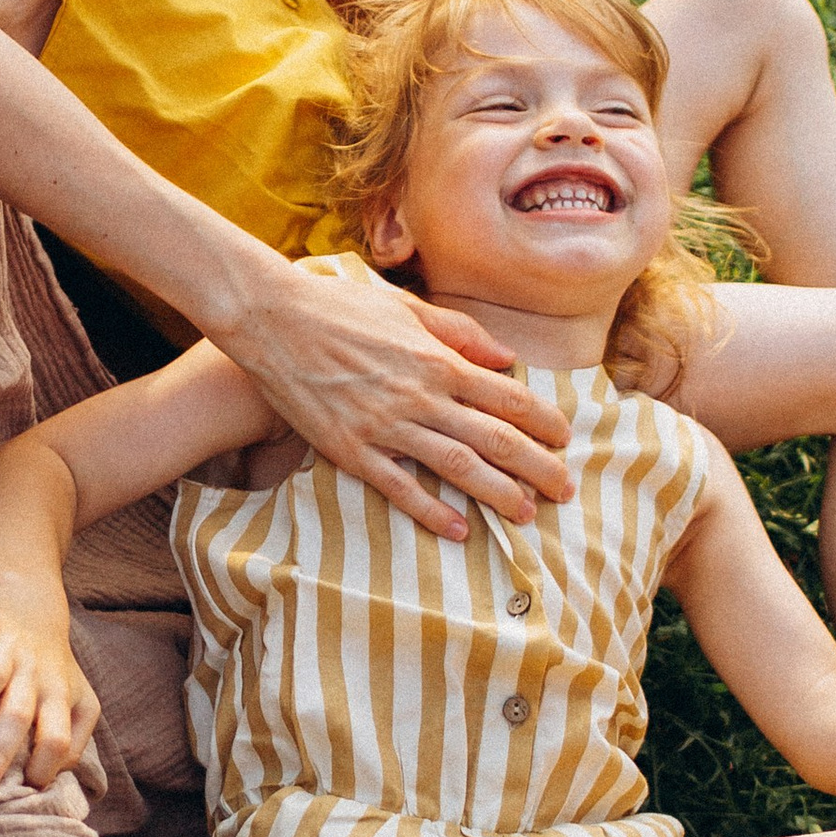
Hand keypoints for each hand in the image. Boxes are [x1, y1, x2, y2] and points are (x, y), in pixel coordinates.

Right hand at [0, 589, 101, 793]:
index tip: (19, 792)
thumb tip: (49, 780)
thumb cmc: (52, 669)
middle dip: (0, 750)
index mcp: (59, 697)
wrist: (33, 604)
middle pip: (20, 714)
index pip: (58, 739)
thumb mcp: (78, 703)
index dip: (43, 767)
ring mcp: (12, 646)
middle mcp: (36, 673)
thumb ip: (75, 741)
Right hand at [221, 266, 571, 537]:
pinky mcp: (351, 449)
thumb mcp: (407, 308)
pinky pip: (399, 487)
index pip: (508, 397)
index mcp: (438, 359)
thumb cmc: (340, 307)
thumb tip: (507, 359)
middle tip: (564, 490)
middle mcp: (420, 395)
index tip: (564, 440)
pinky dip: (431, 511)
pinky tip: (459, 529)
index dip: (543, 422)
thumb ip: (461, 333)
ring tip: (525, 514)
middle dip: (536, 467)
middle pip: (495, 438)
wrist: (271, 319)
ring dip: (497, 493)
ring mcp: (385, 426)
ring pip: (456, 466)